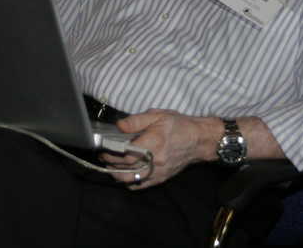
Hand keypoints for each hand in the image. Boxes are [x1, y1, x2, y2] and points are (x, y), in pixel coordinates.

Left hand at [101, 109, 222, 189]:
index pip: (126, 155)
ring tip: (110, 165)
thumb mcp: (157, 116)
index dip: (111, 154)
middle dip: (111, 164)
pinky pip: (141, 185)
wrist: (199, 140)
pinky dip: (129, 182)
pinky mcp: (161, 178)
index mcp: (153, 143)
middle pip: (126, 170)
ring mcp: (158, 172)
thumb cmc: (178, 125)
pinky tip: (124, 174)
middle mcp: (155, 160)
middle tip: (104, 156)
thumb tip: (118, 126)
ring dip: (117, 174)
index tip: (103, 148)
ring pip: (131, 180)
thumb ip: (136, 121)